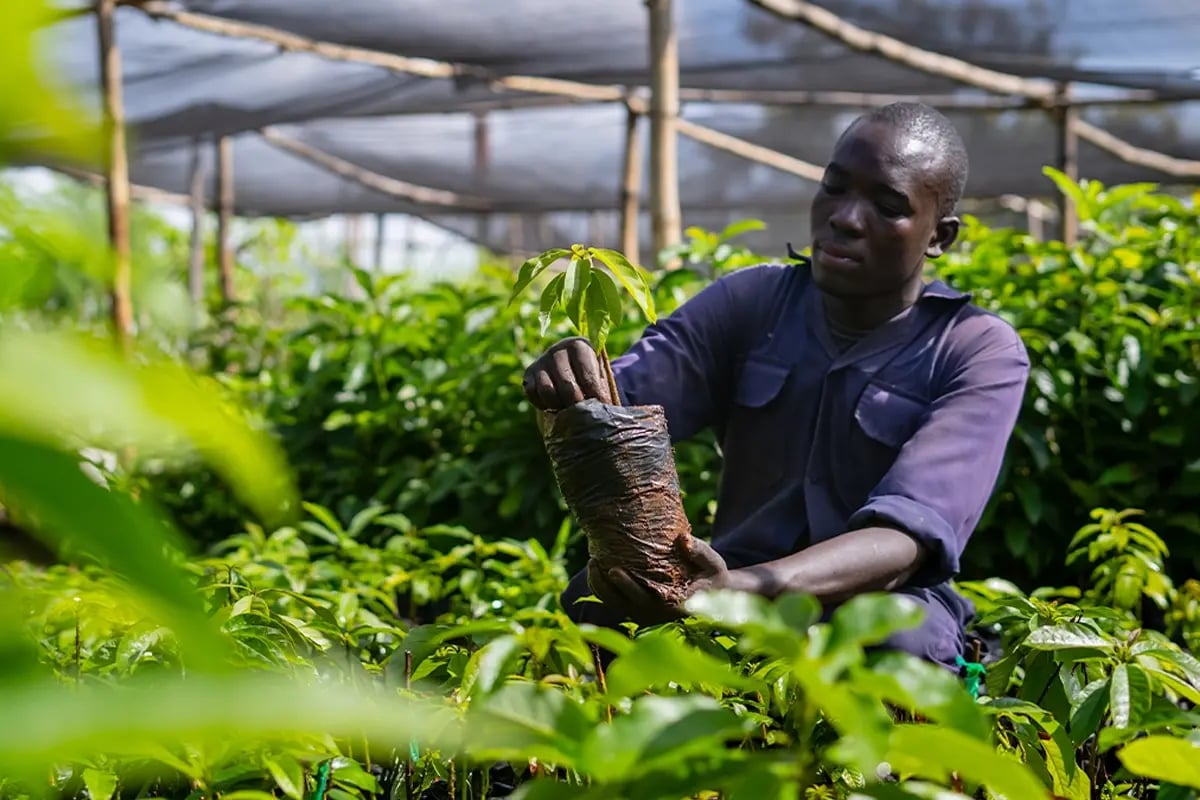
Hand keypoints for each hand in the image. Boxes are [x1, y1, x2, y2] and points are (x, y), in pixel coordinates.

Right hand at [522, 337, 614, 410]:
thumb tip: (608, 410)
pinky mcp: (528, 373)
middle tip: (585, 418)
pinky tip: (554, 406)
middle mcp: (558, 349)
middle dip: (577, 406)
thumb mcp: (600, 377)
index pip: (588, 376)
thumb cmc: (589, 377)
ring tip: (569, 413)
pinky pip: (533, 394)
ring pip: (548, 391)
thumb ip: (602, 388)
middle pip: (567, 386)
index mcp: (580, 346)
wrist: (569, 371)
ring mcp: (542, 360)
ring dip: (559, 406)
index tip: (602, 409)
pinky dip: (543, 405)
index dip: (596, 397)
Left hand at [590, 535, 727, 625]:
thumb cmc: (713, 576)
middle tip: (594, 560)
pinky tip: (594, 569)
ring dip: (599, 586)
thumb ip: (700, 552)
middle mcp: (657, 616)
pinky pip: (614, 603)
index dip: (627, 586)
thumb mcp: (714, 563)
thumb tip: (683, 539)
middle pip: (624, 603)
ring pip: (615, 605)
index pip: (646, 599)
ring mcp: (645, 616)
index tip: (613, 569)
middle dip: (606, 584)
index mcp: (675, 606)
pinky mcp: (637, 612)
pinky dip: (601, 589)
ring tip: (591, 561)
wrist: (713, 595)